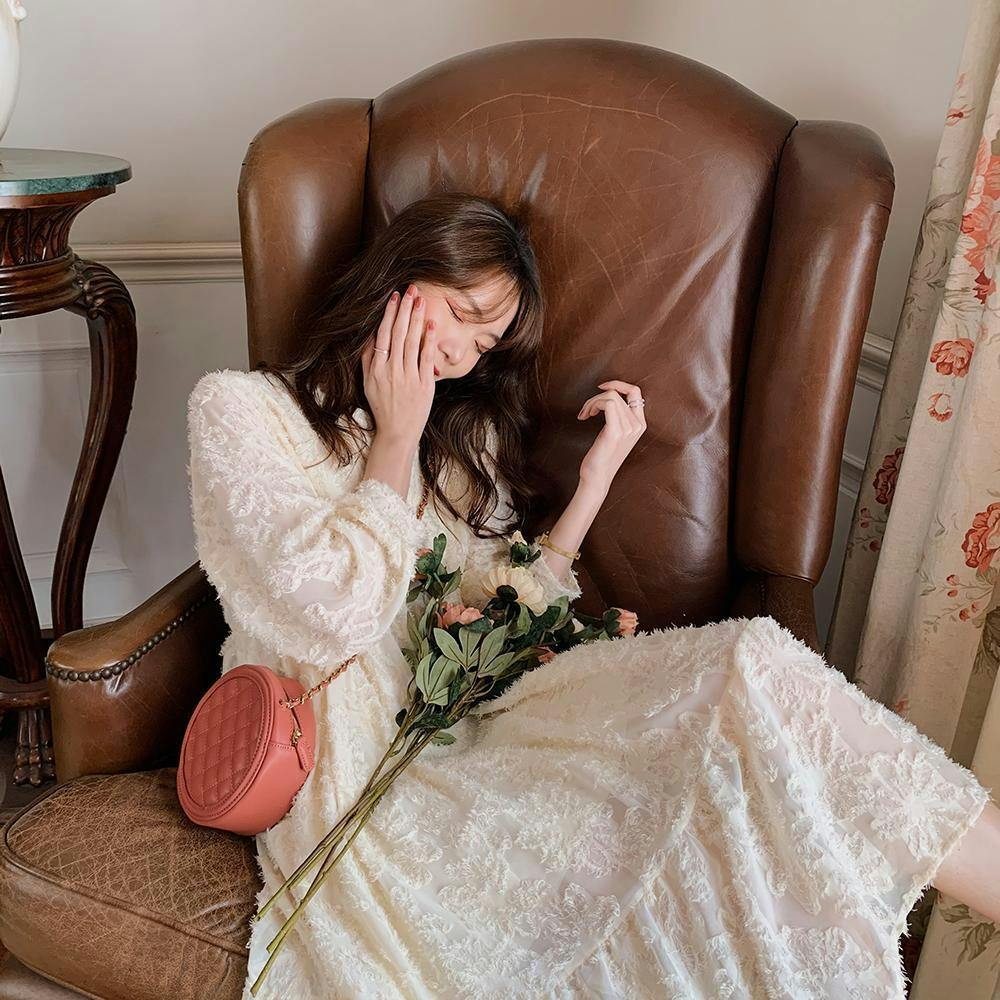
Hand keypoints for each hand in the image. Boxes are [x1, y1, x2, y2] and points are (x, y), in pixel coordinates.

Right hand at [361, 284, 437, 445]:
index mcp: (376, 370)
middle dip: (405, 310)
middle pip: (398, 334)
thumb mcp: (368, 383)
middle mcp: (392, 372)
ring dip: (416, 319)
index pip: (382, 335)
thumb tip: (371, 335)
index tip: (394, 297)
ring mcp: (408, 378)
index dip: (389, 315)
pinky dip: (428, 340)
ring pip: (412, 342)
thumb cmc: (383, 406)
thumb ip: (368, 359)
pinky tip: (431, 324)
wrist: (398, 432)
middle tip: (411, 290)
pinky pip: (426, 358)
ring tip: (420, 300)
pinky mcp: (424, 385)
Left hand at [576, 380, 645, 489]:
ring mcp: (628, 428)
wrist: (597, 477)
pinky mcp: (615, 431)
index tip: (601, 387)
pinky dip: (592, 405)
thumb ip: (618, 417)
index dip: (618, 384)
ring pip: (610, 397)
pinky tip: (584, 416)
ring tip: (584, 414)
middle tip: (585, 411)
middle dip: (596, 398)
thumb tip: (607, 397)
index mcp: (640, 424)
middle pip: (617, 394)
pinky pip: (607, 404)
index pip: (635, 391)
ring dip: (592, 402)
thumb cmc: (602, 456)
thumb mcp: (614, 433)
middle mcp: (637, 425)